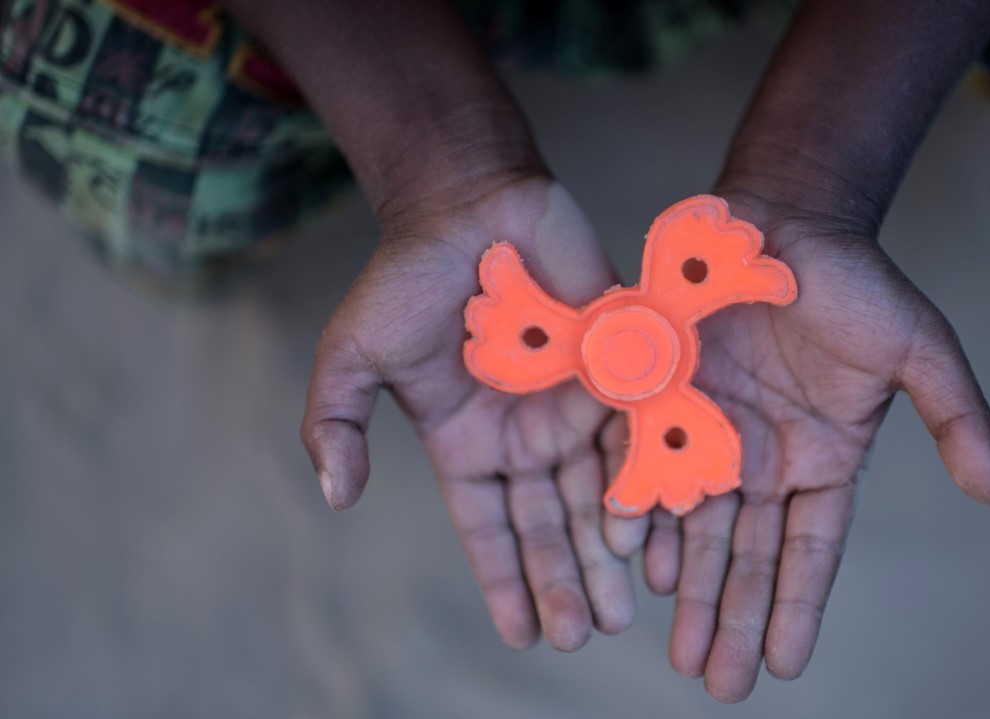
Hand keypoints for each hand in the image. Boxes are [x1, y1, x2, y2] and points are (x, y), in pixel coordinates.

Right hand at [301, 174, 635, 650]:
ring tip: (623, 604)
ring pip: (598, 492)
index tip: (523, 635)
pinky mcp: (616, 365)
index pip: (489, 529)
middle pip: (550, 523)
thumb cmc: (408, 277)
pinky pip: (634, 433)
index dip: (505, 581)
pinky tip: (650, 528)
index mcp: (469, 443)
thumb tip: (334, 498)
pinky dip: (643, 481)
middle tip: (585, 633)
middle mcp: (525, 434)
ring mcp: (572, 403)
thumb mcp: (355, 355)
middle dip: (566, 580)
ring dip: (610, 550)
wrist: (469, 203)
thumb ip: (338, 424)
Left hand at [630, 189, 989, 701]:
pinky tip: (630, 557)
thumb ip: (955, 417)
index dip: (796, 607)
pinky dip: (640, 512)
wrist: (781, 216)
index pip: (809, 550)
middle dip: (732, 619)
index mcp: (822, 459)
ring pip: (693, 527)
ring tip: (673, 649)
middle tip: (717, 684)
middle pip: (745, 556)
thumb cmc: (856, 281)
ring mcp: (708, 432)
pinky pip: (646, 466)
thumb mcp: (921, 346)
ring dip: (684, 589)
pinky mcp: (660, 398)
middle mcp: (763, 459)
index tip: (781, 666)